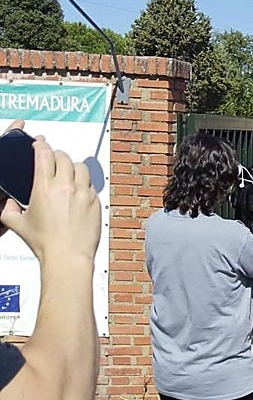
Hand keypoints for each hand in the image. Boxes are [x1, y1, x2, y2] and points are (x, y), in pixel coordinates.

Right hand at [0, 128, 100, 263]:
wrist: (67, 256)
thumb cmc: (44, 242)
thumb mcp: (17, 224)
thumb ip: (8, 210)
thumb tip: (8, 204)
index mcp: (44, 188)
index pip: (44, 155)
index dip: (42, 146)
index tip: (40, 143)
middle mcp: (66, 187)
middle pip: (64, 157)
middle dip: (57, 155)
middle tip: (54, 159)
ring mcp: (84, 193)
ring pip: (81, 168)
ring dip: (73, 167)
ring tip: (68, 173)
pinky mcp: (96, 202)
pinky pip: (92, 184)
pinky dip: (84, 184)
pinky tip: (78, 191)